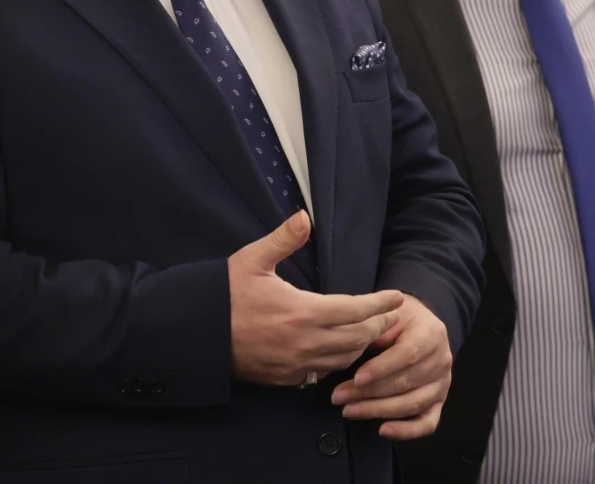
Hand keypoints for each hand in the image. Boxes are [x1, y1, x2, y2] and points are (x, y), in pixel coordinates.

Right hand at [229, 211, 402, 385]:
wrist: (197, 333)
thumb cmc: (224, 294)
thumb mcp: (252, 260)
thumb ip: (283, 239)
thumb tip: (304, 217)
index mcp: (302, 312)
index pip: (355, 310)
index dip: (380, 304)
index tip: (397, 297)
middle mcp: (305, 343)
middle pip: (358, 338)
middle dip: (378, 325)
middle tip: (391, 315)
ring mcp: (296, 364)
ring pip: (344, 359)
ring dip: (361, 345)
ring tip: (371, 331)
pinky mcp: (285, 378)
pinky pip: (323, 373)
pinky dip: (338, 362)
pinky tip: (340, 351)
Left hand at [333, 293, 451, 440]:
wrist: (419, 324)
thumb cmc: (398, 319)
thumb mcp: (387, 314)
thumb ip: (376, 329)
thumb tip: (356, 346)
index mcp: (431, 334)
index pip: (407, 354)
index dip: (381, 368)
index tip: (356, 378)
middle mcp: (441, 361)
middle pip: (406, 382)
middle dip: (369, 393)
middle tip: (338, 397)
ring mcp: (442, 384)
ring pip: (412, 404)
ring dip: (378, 410)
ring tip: (349, 410)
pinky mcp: (438, 402)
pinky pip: (427, 423)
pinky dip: (406, 431)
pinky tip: (383, 430)